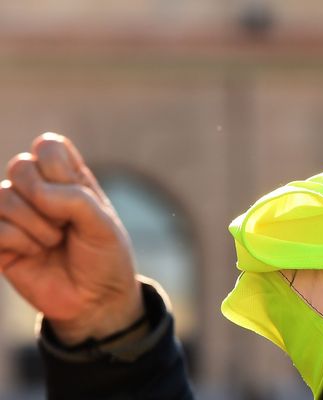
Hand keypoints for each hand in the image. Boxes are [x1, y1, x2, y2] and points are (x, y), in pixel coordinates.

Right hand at [0, 133, 142, 344]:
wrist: (96, 301)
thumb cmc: (105, 257)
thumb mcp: (104, 224)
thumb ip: (75, 199)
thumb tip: (37, 192)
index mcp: (67, 180)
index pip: (47, 146)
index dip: (59, 169)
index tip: (78, 196)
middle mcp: (38, 192)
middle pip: (20, 165)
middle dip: (45, 198)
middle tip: (65, 225)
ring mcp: (15, 216)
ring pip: (3, 196)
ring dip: (35, 225)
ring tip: (53, 243)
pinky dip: (18, 240)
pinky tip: (34, 253)